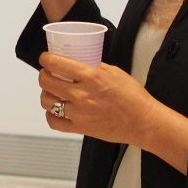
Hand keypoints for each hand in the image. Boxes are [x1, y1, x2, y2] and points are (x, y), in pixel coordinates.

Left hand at [38, 53, 187, 173]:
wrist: (143, 122)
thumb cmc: (133, 97)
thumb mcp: (114, 72)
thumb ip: (94, 66)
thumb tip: (79, 61)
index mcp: (91, 76)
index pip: (56, 64)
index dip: (46, 59)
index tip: (45, 58)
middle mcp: (81, 94)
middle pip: (46, 82)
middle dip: (43, 74)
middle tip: (47, 73)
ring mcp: (79, 113)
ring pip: (47, 101)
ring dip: (46, 94)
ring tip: (51, 91)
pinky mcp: (80, 128)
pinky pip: (54, 122)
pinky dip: (51, 115)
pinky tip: (56, 110)